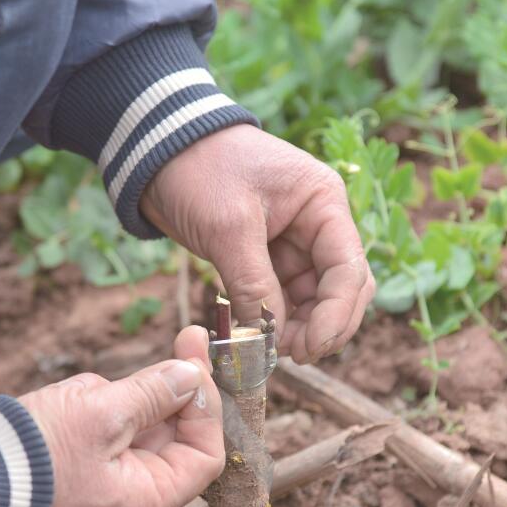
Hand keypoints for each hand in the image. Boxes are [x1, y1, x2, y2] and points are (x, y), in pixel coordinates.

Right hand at [21, 326, 222, 506]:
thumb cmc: (34, 457)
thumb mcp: (101, 414)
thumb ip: (153, 392)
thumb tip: (191, 374)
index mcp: (148, 500)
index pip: (205, 454)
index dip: (208, 407)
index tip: (199, 363)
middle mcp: (131, 495)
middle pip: (176, 434)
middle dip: (171, 388)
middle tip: (188, 334)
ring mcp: (103, 478)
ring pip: (136, 422)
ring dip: (121, 395)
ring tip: (79, 397)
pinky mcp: (77, 460)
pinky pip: (102, 422)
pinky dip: (93, 402)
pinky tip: (64, 402)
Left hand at [141, 124, 374, 363]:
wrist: (158, 151)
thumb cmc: (199, 170)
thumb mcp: (228, 227)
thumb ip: (254, 284)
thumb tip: (269, 338)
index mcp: (324, 203)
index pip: (348, 269)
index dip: (335, 315)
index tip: (309, 348)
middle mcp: (318, 224)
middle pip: (341, 289)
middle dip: (322, 326)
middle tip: (288, 355)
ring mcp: (294, 242)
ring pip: (313, 299)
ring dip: (297, 328)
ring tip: (266, 350)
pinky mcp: (267, 257)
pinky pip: (283, 297)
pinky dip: (274, 320)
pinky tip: (256, 338)